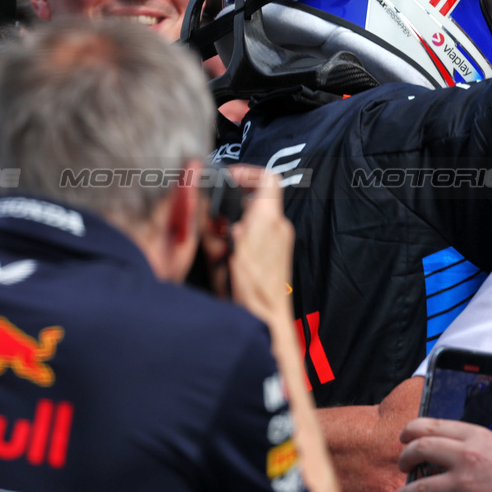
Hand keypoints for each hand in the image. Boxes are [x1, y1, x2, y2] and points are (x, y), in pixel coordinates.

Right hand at [225, 166, 294, 331]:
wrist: (268, 319)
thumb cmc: (250, 292)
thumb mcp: (222, 255)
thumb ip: (214, 228)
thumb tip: (208, 210)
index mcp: (268, 220)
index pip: (267, 178)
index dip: (247, 172)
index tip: (228, 178)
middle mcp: (279, 226)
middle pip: (261, 196)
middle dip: (236, 198)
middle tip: (218, 208)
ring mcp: (282, 239)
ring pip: (259, 214)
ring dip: (239, 217)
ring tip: (220, 233)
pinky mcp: (279, 252)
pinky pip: (262, 231)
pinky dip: (245, 232)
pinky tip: (229, 249)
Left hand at [393, 418, 491, 491]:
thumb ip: (476, 448)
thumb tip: (452, 456)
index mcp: (477, 435)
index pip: (431, 425)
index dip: (410, 432)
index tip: (403, 440)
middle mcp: (467, 455)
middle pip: (419, 449)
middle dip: (403, 459)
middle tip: (401, 468)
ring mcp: (467, 483)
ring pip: (419, 487)